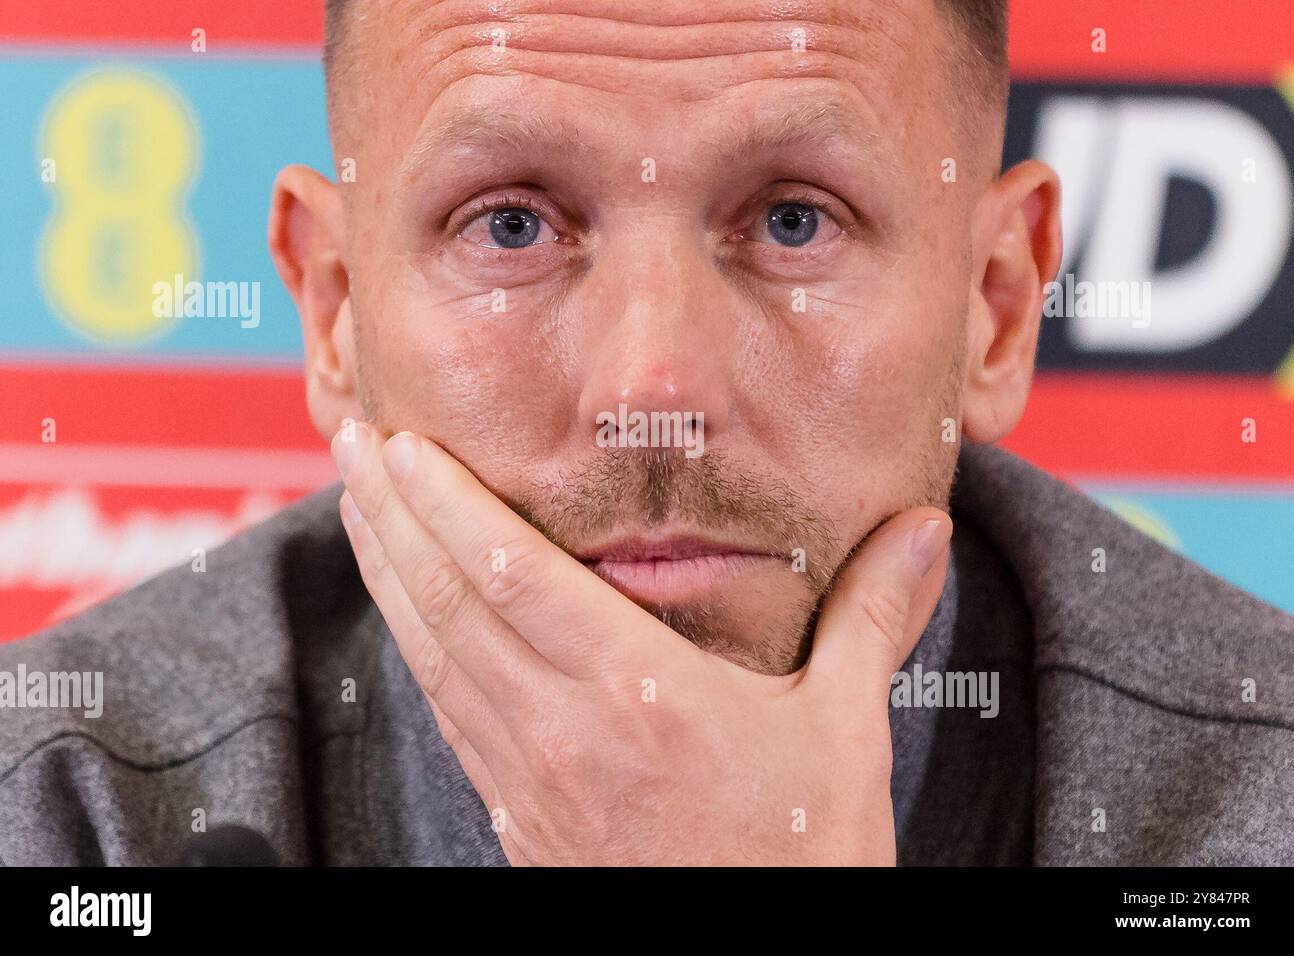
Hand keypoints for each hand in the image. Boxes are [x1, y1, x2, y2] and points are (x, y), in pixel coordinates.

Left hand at [332, 423, 950, 864]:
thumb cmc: (800, 860)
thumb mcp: (845, 730)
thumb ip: (870, 618)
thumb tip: (921, 531)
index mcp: (639, 693)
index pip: (514, 576)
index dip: (448, 506)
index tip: (405, 447)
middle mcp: (565, 728)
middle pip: (451, 603)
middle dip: (393, 517)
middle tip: (352, 444)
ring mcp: (531, 775)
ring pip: (434, 655)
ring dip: (387, 575)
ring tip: (357, 510)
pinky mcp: (520, 814)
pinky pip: (450, 713)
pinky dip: (416, 649)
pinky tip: (404, 616)